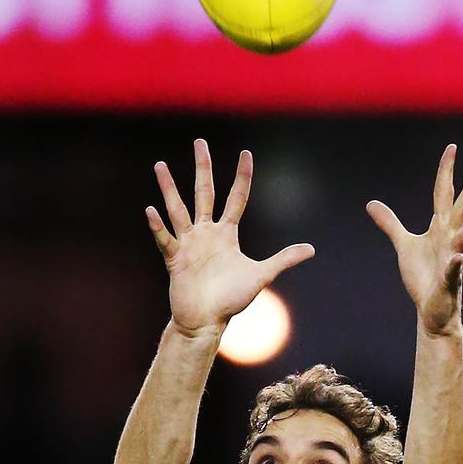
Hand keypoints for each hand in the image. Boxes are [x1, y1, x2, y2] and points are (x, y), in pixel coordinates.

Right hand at [146, 139, 314, 334]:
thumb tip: (311, 249)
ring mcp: (188, 244)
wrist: (206, 322)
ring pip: (178, 209)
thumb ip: (283, 259)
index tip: (246, 153)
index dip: (242, 177)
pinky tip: (151, 210)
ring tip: (159, 166)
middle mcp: (206, 233)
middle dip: (202, 168)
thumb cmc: (231, 300)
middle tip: (200, 142)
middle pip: (204, 193)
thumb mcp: (261, 275)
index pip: (236, 198)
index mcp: (226, 234)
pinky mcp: (175, 259)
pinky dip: (158, 226)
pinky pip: (166, 239)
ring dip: (169, 188)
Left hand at [367, 145, 462, 334]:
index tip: (451, 148)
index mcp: (440, 229)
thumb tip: (371, 203)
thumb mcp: (404, 245)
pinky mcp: (448, 281)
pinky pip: (453, 271)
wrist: (432, 309)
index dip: (446, 172)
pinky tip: (457, 257)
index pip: (443, 194)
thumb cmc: (423, 276)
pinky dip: (455, 264)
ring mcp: (452, 259)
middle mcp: (450, 239)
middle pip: (461, 209)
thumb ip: (391, 224)